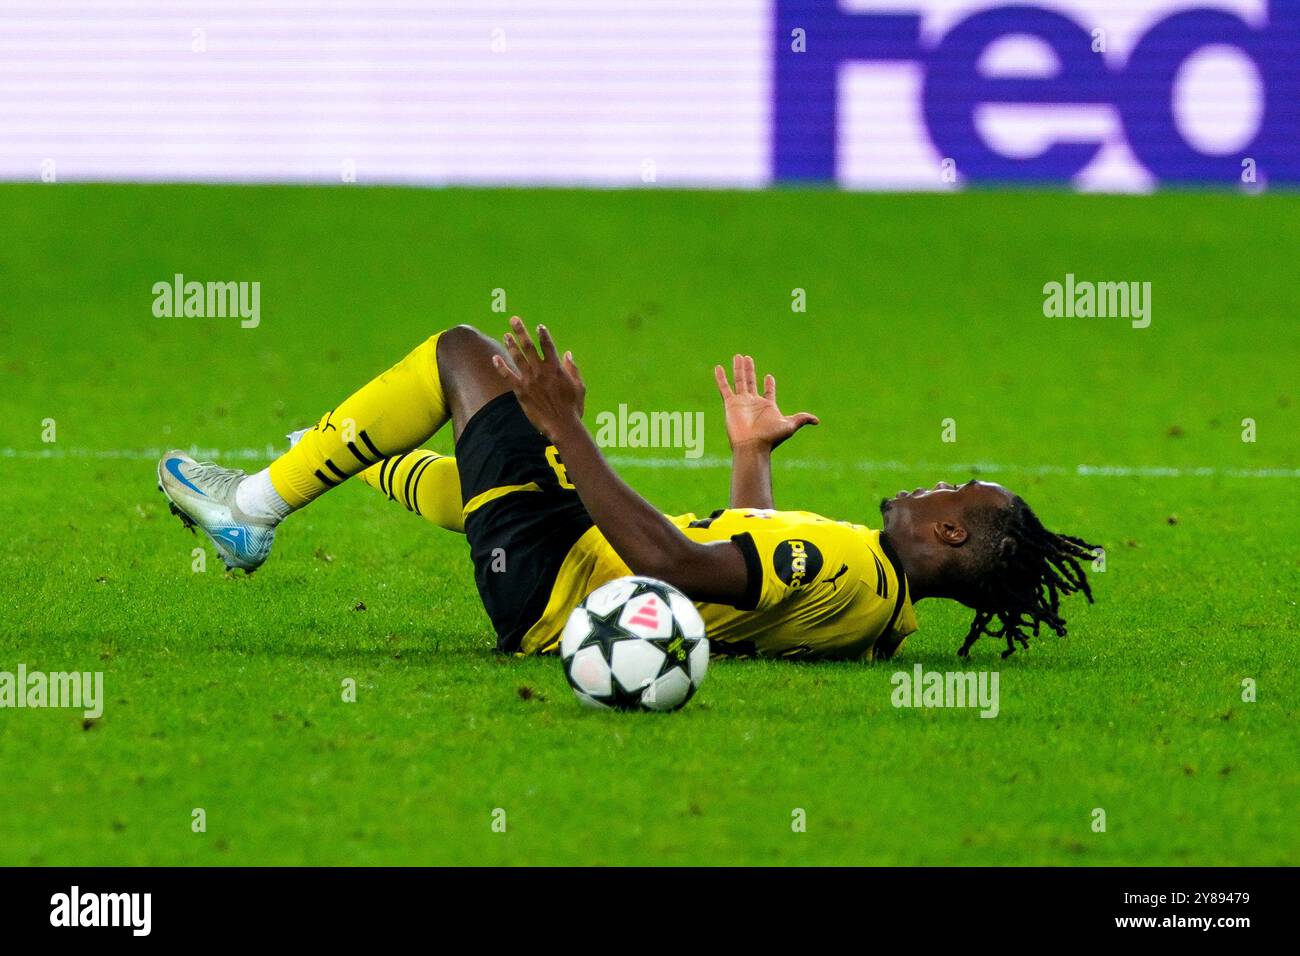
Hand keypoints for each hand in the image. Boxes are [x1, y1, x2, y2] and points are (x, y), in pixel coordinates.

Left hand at [493, 317, 585, 438]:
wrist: (562, 425)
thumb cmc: (573, 408)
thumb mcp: (579, 386)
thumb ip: (573, 369)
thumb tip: (567, 354)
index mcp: (556, 368)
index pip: (548, 346)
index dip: (543, 335)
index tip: (539, 326)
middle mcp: (541, 371)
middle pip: (529, 346)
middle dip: (521, 331)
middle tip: (514, 319)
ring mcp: (530, 380)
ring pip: (518, 358)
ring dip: (511, 345)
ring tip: (506, 334)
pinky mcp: (521, 391)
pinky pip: (508, 376)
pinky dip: (501, 366)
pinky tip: (495, 358)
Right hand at [714, 354, 817, 451]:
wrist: (752, 445)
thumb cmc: (770, 437)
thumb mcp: (789, 426)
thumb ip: (801, 419)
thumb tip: (817, 421)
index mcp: (767, 406)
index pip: (768, 392)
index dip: (769, 384)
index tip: (769, 376)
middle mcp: (753, 403)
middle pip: (751, 382)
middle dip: (750, 370)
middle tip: (747, 358)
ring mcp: (741, 403)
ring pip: (739, 381)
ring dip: (739, 369)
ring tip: (738, 356)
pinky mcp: (731, 404)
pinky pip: (724, 388)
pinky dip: (721, 378)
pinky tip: (718, 367)